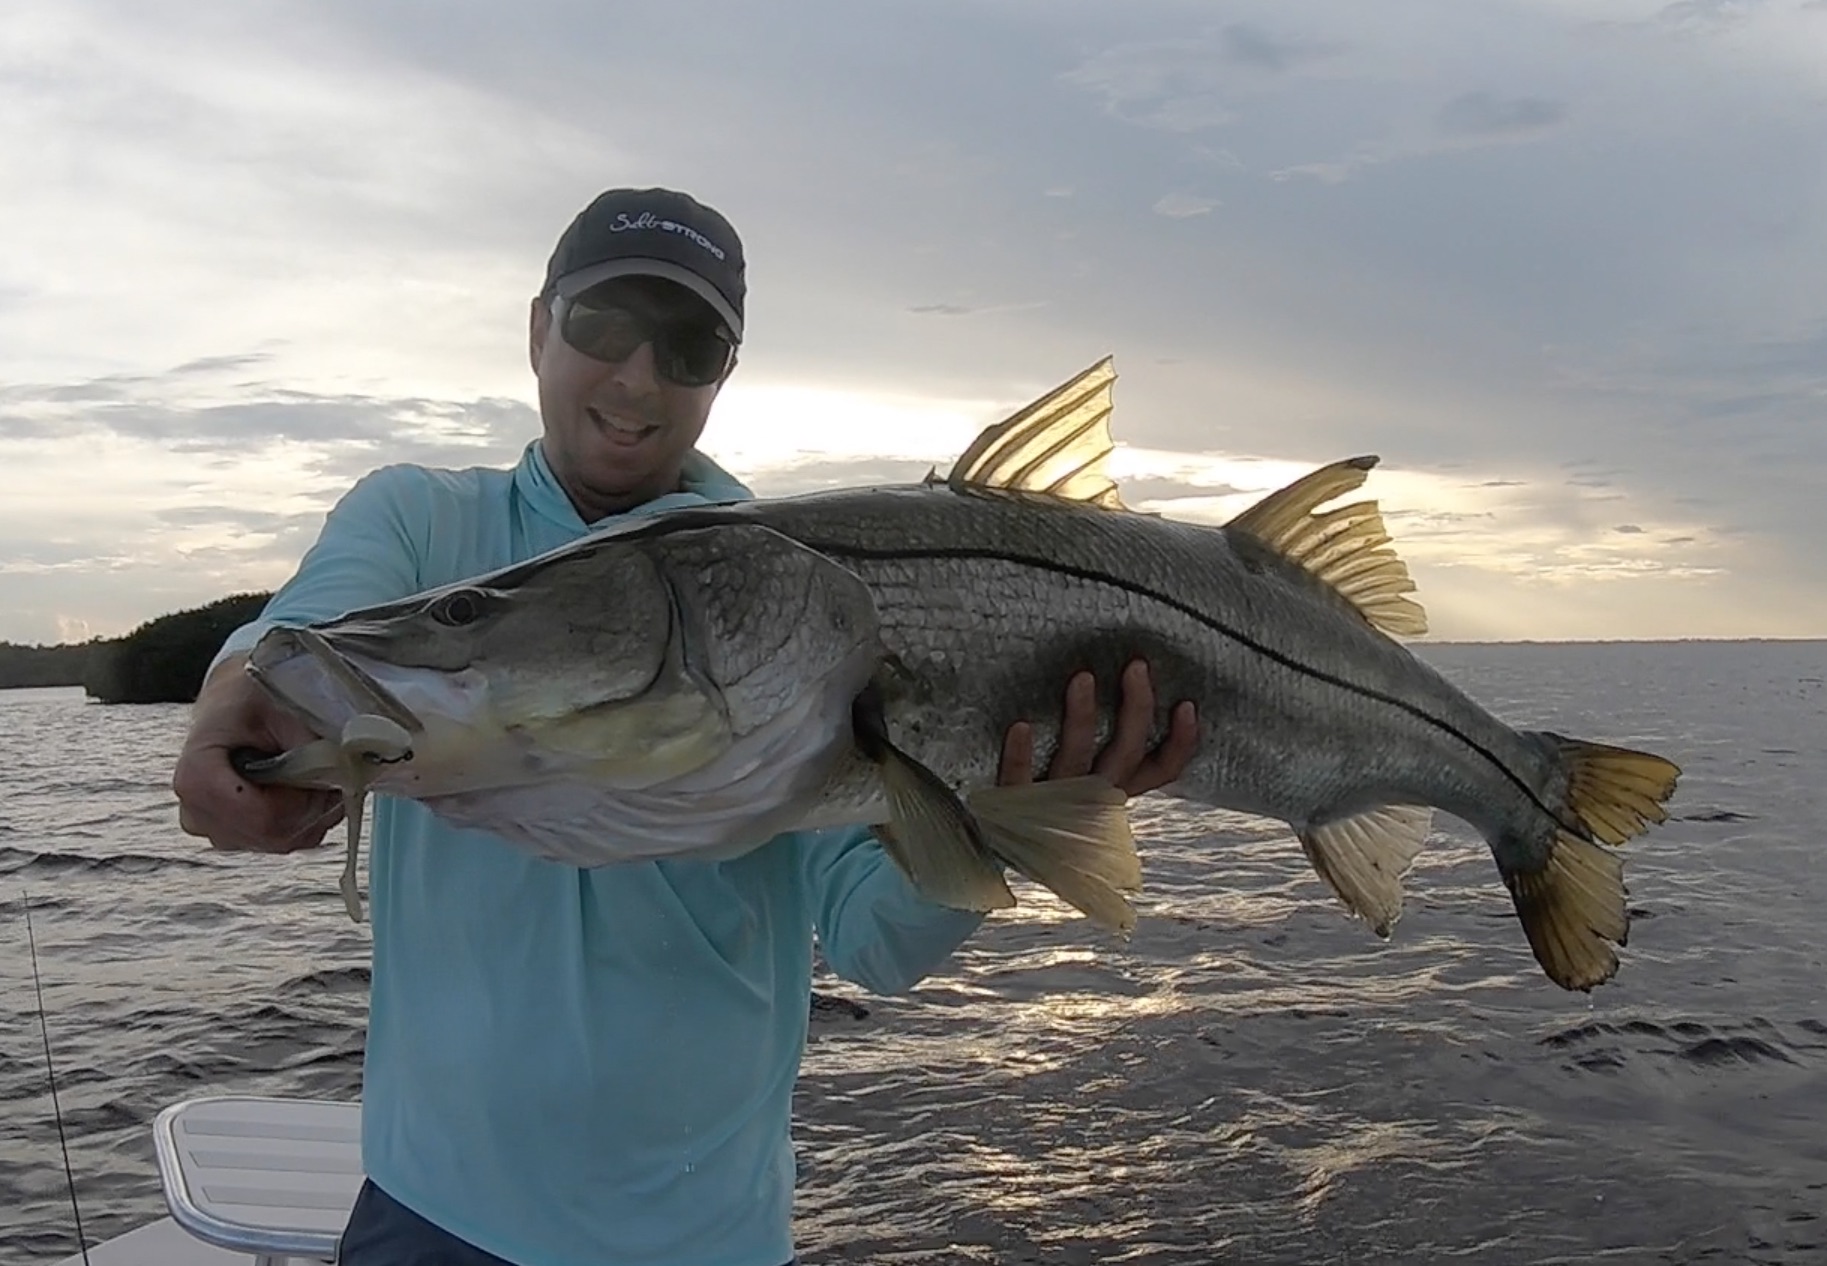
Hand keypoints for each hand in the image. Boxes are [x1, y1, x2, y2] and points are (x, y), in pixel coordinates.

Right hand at [171, 655, 343, 852]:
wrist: (236, 701)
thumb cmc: (251, 697)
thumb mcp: (280, 704)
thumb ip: (306, 740)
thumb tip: (338, 770)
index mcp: (197, 773)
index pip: (256, 816)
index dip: (297, 800)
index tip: (315, 770)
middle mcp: (197, 810)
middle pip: (271, 834)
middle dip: (310, 804)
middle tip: (326, 767)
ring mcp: (216, 829)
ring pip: (282, 841)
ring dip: (311, 810)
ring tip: (314, 770)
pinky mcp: (237, 837)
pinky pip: (285, 841)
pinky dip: (307, 818)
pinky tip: (307, 787)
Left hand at [998, 659, 1197, 794]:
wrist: (984, 843)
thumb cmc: (1037, 798)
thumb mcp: (1079, 779)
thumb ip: (1102, 747)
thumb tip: (1125, 689)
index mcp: (1111, 790)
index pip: (1160, 771)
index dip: (1180, 743)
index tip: (1186, 704)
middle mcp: (1090, 797)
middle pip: (1126, 754)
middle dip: (1137, 708)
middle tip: (1136, 666)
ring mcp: (1053, 804)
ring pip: (1077, 762)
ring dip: (1083, 718)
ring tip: (1082, 677)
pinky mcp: (1013, 808)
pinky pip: (1019, 781)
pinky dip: (1020, 754)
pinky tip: (1021, 725)